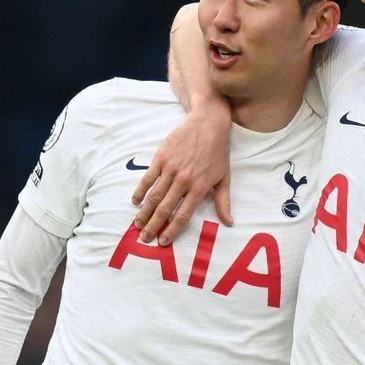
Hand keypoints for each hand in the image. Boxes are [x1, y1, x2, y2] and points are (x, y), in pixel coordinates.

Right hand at [131, 106, 232, 244]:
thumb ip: (223, 202)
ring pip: (154, 196)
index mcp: (199, 188)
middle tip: (144, 238)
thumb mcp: (224, 177)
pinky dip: (140, 191)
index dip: (172, 230)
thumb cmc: (218, 152)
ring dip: (144, 212)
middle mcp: (184, 180)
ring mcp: (171, 168)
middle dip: (153, 226)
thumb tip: (229, 222)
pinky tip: (135, 201)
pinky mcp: (161, 157)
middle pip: (165, 209)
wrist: (208, 123)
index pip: (183, 215)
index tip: (163, 242)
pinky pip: (148, 178)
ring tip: (137, 224)